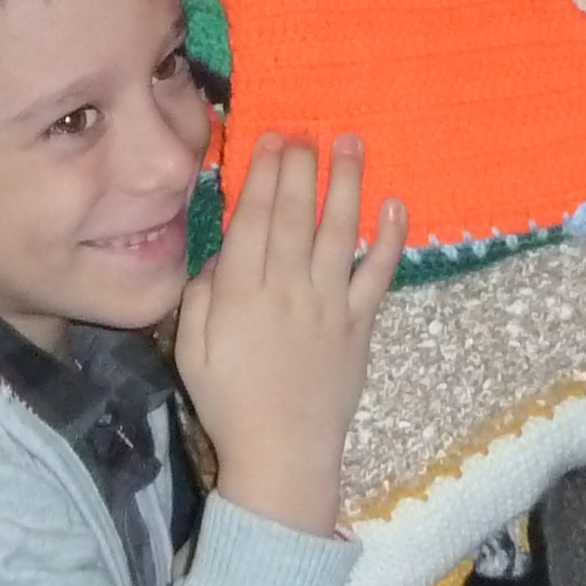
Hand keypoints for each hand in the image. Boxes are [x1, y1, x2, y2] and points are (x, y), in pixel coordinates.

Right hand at [175, 133, 399, 538]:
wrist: (283, 455)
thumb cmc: (229, 404)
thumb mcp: (190, 351)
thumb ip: (199, 297)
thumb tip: (220, 256)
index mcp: (241, 294)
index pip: (252, 220)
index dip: (262, 176)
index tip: (270, 139)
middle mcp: (288, 289)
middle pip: (294, 215)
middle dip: (300, 167)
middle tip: (305, 130)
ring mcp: (329, 304)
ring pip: (338, 231)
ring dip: (346, 184)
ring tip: (350, 144)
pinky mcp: (361, 324)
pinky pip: (378, 274)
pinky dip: (390, 239)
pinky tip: (396, 206)